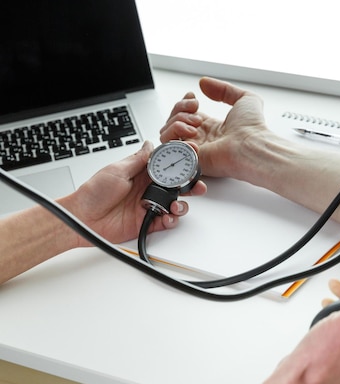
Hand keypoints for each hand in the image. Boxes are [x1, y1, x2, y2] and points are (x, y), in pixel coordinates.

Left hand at [59, 141, 206, 246]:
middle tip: (196, 185)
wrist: (82, 219)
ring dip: (181, 204)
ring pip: (175, 203)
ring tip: (175, 205)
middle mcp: (148, 189)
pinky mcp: (148, 222)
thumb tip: (150, 145)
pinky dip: (171, 220)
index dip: (180, 161)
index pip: (167, 165)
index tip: (191, 156)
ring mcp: (149, 205)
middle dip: (190, 184)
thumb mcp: (116, 170)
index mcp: (141, 173)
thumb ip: (137, 160)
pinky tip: (167, 217)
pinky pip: (166, 221)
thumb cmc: (93, 193)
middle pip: (176, 185)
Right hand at [159, 77, 268, 179]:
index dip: (183, 103)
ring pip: (166, 132)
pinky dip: (175, 134)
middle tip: (196, 109)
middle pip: (173, 121)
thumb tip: (203, 83)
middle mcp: (200, 139)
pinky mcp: (188, 158)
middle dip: (180, 109)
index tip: (193, 97)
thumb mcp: (244, 99)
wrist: (251, 145)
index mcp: (211, 127)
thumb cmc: (252, 127)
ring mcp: (193, 149)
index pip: (185, 115)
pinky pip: (168, 146)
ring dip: (176, 121)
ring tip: (196, 123)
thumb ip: (223, 89)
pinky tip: (192, 133)